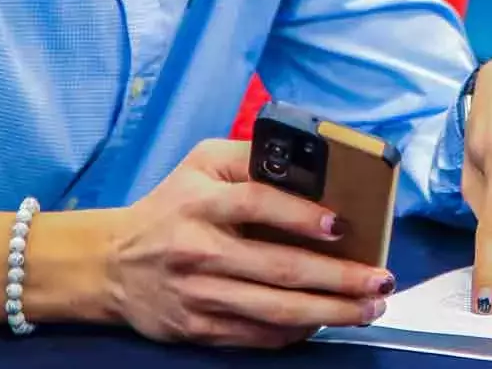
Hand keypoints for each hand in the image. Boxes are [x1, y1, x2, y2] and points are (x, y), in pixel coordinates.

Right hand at [105, 139, 394, 347]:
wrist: (111, 264)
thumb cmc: (171, 206)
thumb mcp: (201, 163)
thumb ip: (250, 156)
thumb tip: (311, 161)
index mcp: (201, 201)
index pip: (256, 203)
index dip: (300, 215)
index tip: (341, 225)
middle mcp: (199, 249)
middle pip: (279, 268)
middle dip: (338, 277)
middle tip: (380, 278)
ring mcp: (199, 294)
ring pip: (275, 309)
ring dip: (330, 312)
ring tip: (368, 307)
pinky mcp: (199, 328)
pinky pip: (257, 335)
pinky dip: (297, 331)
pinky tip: (326, 322)